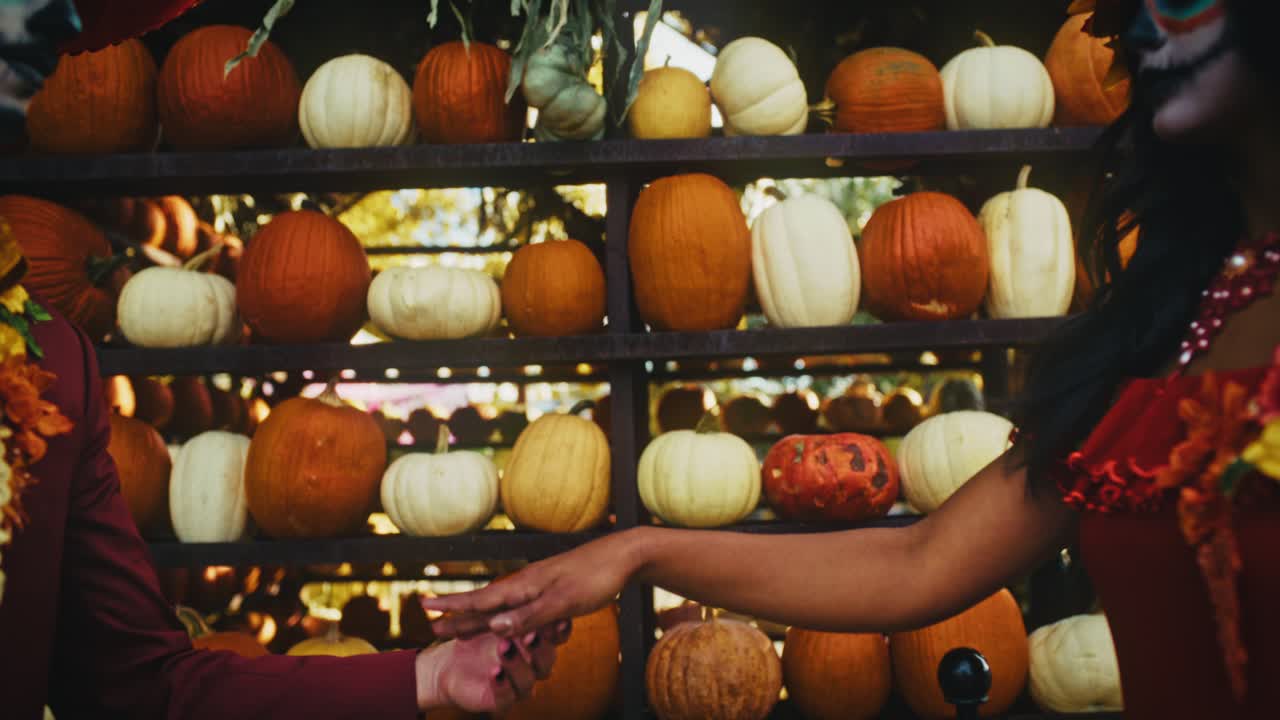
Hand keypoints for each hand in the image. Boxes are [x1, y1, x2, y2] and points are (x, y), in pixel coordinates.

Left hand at [414, 622, 570, 712]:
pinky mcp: (500, 701)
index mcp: (534, 644)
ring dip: (517, 662)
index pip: (554, 637)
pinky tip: (495, 671)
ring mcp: (517, 685)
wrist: (448, 668)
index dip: (559, 630)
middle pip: (545, 660)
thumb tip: (525, 588)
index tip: (560, 618)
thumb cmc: (473, 640)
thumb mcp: (489, 617)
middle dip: (540, 646)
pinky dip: (501, 685)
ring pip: (527, 680)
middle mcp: (530, 666)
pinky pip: (505, 698)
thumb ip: (507, 608)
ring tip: (505, 646)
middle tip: (532, 632)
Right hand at [424, 529, 642, 639]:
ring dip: (479, 614)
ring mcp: (539, 584)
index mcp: (524, 586)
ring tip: (459, 623)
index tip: (425, 607)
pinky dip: (505, 614)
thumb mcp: (564, 601)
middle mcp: (526, 584)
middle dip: (459, 614)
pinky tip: (506, 617)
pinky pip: (520, 604)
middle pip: (486, 603)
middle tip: (432, 623)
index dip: (453, 608)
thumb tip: (493, 627)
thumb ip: (529, 616)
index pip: (481, 601)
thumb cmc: (596, 577)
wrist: (624, 555)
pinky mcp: (552, 587)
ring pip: (502, 603)